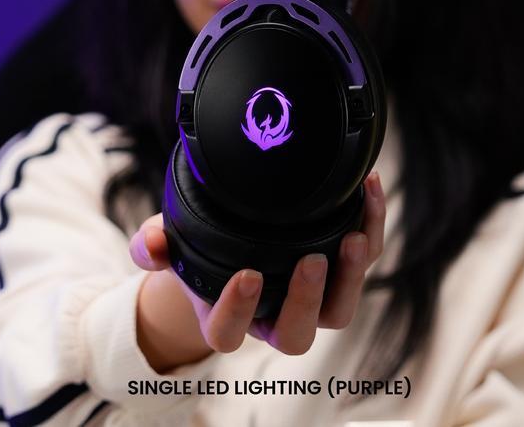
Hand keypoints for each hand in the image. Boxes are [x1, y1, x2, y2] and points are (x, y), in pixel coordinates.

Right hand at [129, 171, 384, 365]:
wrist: (231, 245)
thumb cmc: (201, 250)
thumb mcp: (174, 243)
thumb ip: (157, 245)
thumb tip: (153, 242)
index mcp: (228, 317)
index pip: (228, 332)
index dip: (238, 311)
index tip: (246, 274)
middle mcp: (272, 316)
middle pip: (296, 334)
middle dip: (307, 299)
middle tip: (312, 259)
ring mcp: (309, 297)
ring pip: (339, 309)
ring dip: (352, 276)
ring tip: (354, 237)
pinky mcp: (338, 267)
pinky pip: (363, 257)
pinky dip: (370, 226)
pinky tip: (368, 188)